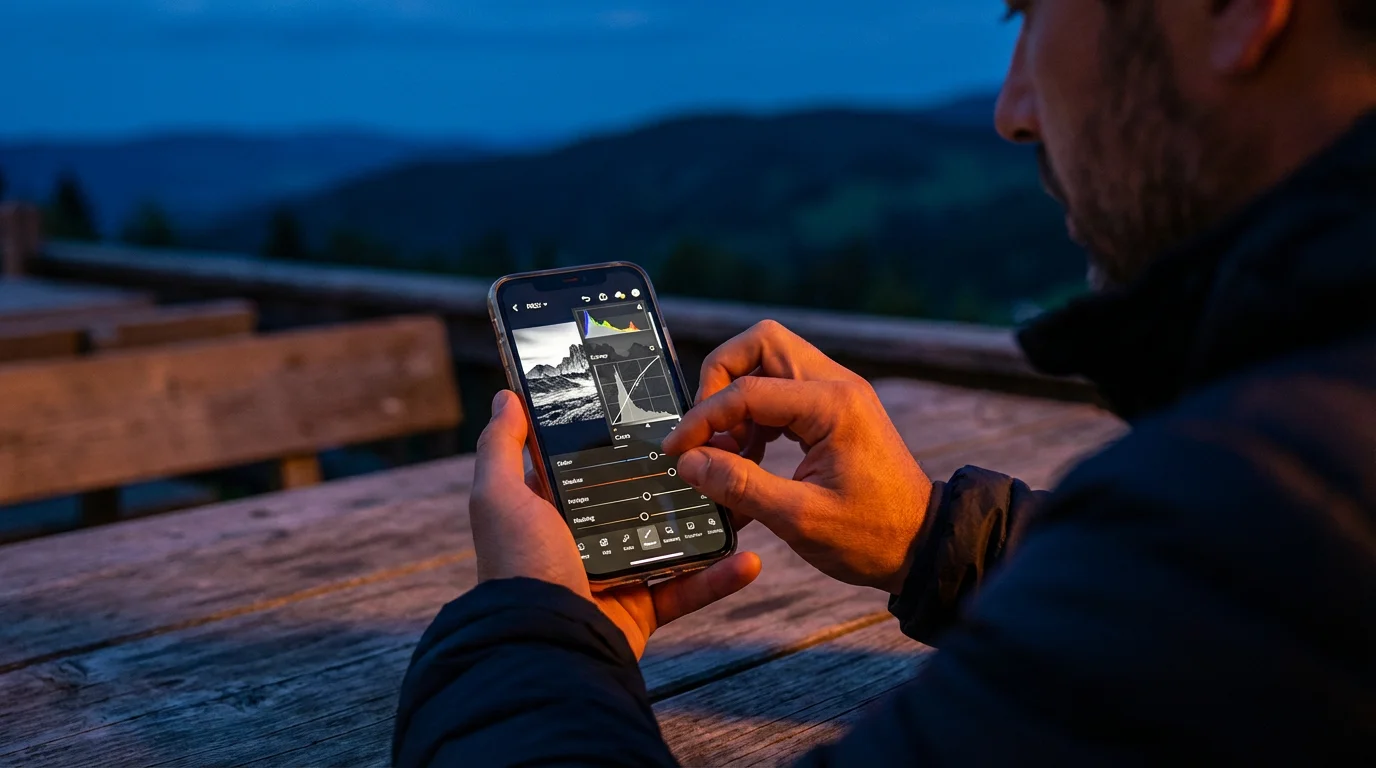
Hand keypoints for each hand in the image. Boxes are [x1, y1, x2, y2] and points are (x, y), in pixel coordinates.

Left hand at [470, 390, 762, 657]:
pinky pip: (689, 590)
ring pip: (673, 542)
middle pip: (642, 499)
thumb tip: (505, 397)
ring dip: (709, 523)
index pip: (592, 466)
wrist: (544, 646)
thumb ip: (502, 446)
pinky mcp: (643, 610)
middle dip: (680, 477)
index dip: (621, 440)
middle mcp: (585, 541)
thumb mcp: (499, 497)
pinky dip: (720, 578)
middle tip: (718, 449)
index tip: (660, 412)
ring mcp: (618, 576)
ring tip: (742, 495)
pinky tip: (749, 559)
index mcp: (554, 511)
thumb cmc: (518, 567)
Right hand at [662, 320, 932, 593]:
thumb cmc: (871, 536)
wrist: (922, 544)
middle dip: (720, 379)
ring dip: (737, 398)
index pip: (748, 390)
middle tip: (705, 428)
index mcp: (833, 405)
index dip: (703, 418)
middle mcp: (836, 386)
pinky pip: (781, 389)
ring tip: (728, 451)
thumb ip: (740, 485)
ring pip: (768, 361)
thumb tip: (689, 462)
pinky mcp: (833, 410)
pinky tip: (749, 457)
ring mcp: (837, 394)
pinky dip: (755, 414)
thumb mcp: (800, 519)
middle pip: (760, 344)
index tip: (676, 450)